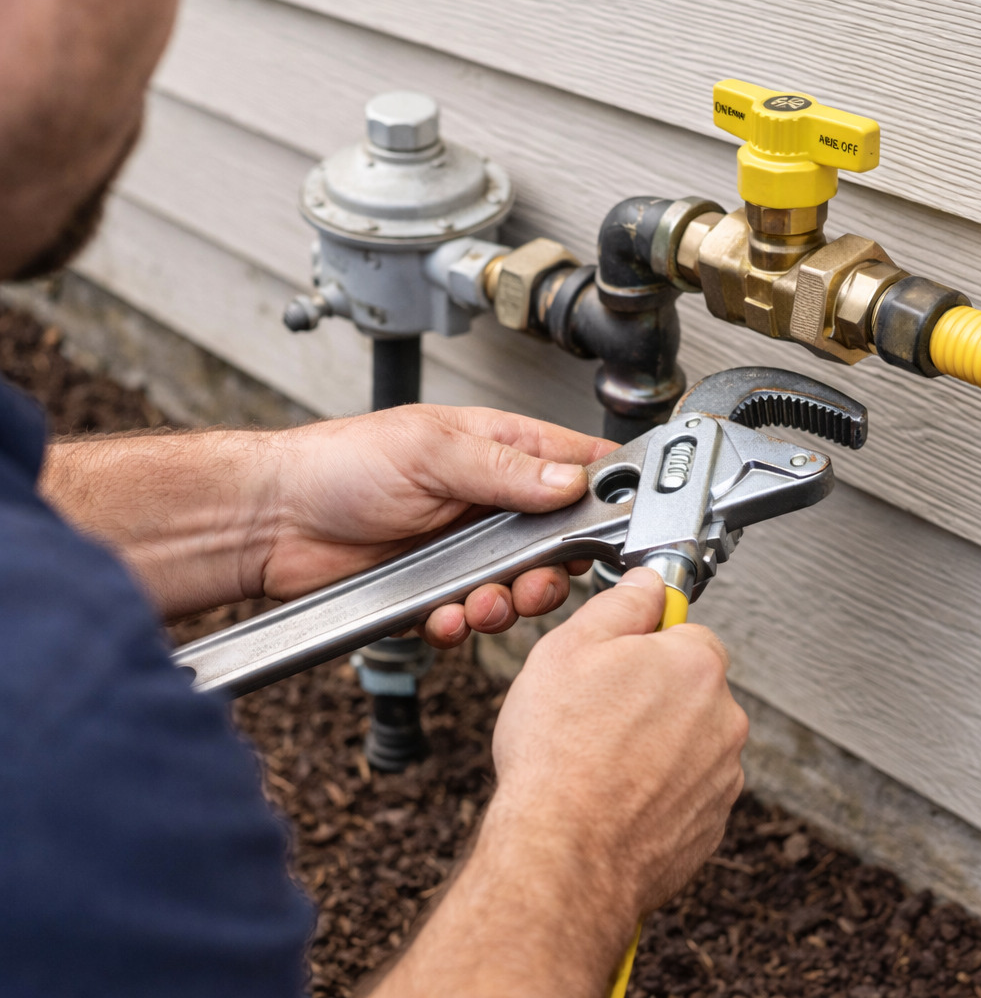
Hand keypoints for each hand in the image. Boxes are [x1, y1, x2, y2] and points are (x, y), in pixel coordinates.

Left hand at [261, 405, 615, 645]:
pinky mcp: (438, 589)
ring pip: (520, 587)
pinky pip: (472, 617)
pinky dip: (464, 623)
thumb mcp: (429, 451)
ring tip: (482, 600)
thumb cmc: (340, 464)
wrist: (275, 520)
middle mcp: (487, 500)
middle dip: (553, 570)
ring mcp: (464, 548)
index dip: (602, 494)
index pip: (575, 465)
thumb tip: (570, 483)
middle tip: (535, 578)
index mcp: (496, 450)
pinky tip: (444, 614)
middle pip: (558, 541)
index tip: (612, 524)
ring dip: (508, 602)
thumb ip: (504, 469)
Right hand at [368, 567, 746, 996]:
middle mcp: (723, 720)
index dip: (642, 644)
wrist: (562, 854)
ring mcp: (721, 778)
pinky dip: (655, 791)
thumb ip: (621, 604)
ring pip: (687, 741)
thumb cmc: (559, 754)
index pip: (685, 632)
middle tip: (594, 713)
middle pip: (688, 688)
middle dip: (648, 695)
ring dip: (654, 745)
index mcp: (695, 666)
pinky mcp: (709, 826)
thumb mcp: (571, 647)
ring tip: (598, 760)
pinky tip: (612, 796)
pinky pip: (684, 791)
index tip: (614, 662)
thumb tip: (647, 584)